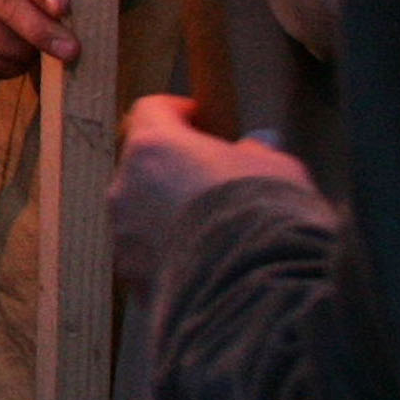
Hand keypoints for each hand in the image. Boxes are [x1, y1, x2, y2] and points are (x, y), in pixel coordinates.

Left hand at [110, 94, 315, 289]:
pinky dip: (169, 255)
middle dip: (174, 170)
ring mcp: (124, 234)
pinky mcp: (132, 276)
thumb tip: (251, 151)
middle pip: (143, 164)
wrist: (258, 290)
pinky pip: (147, 255)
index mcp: (155, 147)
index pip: (151, 110)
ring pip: (140, 213)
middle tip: (211, 183)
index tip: (196, 118)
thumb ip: (255, 154)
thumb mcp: (276, 169)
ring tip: (211, 233)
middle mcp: (126, 186)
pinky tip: (205, 266)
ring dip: (167, 215)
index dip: (176, 112)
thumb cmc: (267, 217)